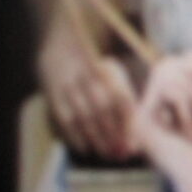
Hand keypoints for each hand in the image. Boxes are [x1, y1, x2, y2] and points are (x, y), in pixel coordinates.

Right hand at [39, 35, 137, 159]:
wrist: (60, 37)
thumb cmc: (94, 59)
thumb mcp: (111, 65)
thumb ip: (122, 88)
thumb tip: (139, 118)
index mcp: (106, 68)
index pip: (120, 97)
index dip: (128, 122)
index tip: (135, 140)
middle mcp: (86, 75)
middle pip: (102, 110)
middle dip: (114, 134)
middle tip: (123, 154)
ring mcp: (67, 84)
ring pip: (83, 116)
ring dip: (96, 138)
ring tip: (108, 154)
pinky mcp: (51, 92)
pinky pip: (62, 117)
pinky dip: (73, 135)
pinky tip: (85, 148)